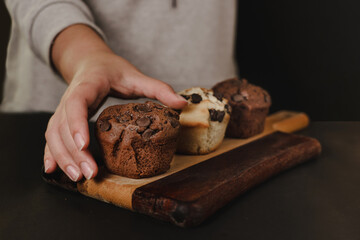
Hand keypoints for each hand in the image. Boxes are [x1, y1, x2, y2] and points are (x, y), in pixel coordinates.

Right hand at [43, 25, 186, 180]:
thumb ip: (157, 88)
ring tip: (77, 177)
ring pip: (54, 135)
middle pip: (63, 127)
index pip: (76, 104)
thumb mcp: (135, 75)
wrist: (90, 62)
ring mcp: (63, 110)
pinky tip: (52, 170)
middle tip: (90, 173)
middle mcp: (69, 98)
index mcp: (86, 85)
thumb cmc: (111, 69)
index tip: (84, 144)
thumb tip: (181, 103)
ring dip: (63, 158)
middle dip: (74, 152)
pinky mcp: (62, 119)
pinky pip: (51, 138)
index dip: (77, 124)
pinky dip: (50, 154)